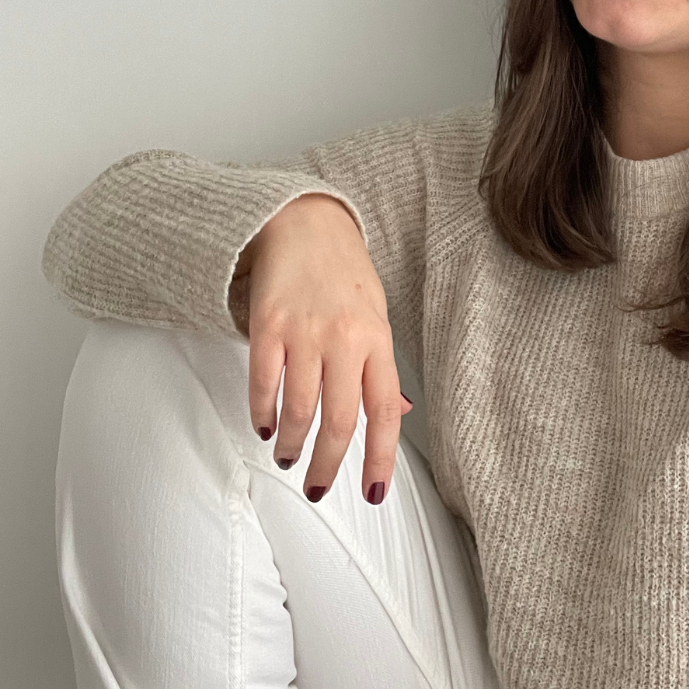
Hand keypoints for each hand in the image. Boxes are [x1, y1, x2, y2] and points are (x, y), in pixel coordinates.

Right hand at [237, 193, 410, 503]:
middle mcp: (344, 339)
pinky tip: (264, 425)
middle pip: (340, 421)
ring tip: (288, 456)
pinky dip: (262, 413)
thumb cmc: (344, 271)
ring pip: (299, 411)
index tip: (371, 492)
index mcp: (378, 339)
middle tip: (316, 486)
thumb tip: (399, 412)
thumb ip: (382, 366)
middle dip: (327, 465)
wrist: (304, 222)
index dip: (379, 459)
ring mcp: (304, 332)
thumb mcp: (377, 314)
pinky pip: (264, 384)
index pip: (386, 412)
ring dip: (291, 445)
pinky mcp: (267, 325)